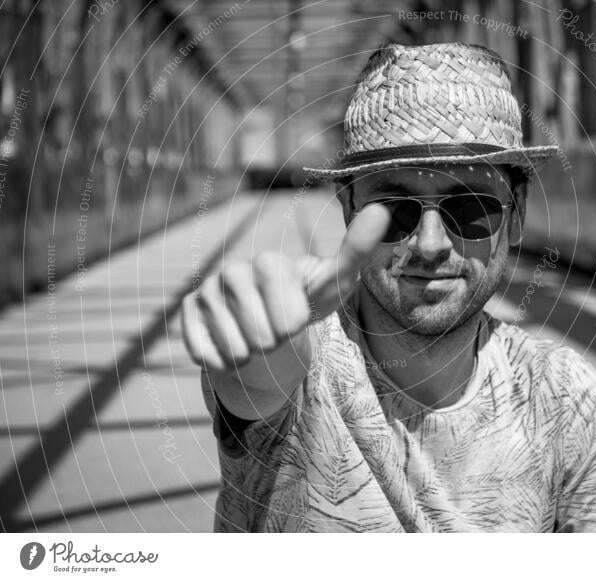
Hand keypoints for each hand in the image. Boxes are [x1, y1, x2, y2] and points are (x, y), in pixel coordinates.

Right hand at [181, 202, 389, 370]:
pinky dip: (226, 361)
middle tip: (277, 326)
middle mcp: (232, 272)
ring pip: (236, 351)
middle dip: (276, 342)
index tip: (297, 312)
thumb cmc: (307, 299)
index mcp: (269, 263)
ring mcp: (207, 292)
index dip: (295, 324)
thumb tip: (381, 210)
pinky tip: (232, 343)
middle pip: (262, 339)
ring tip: (258, 333)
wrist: (271, 322)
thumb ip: (356, 251)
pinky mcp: (187, 315)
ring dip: (253, 353)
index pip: (287, 319)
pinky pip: (206, 356)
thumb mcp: (335, 282)